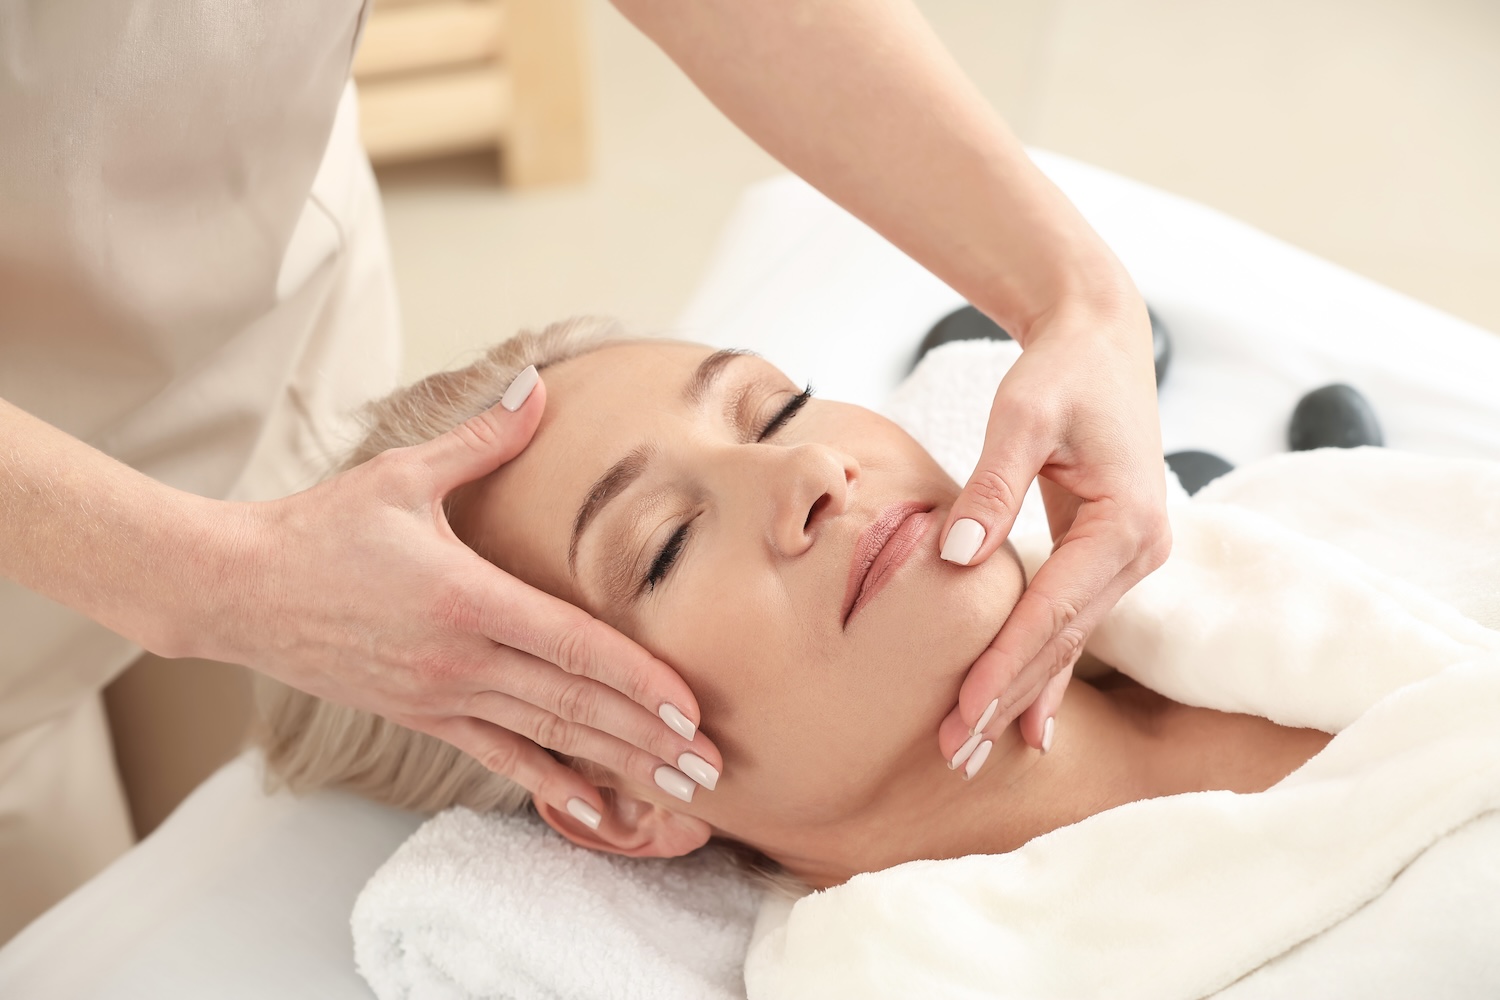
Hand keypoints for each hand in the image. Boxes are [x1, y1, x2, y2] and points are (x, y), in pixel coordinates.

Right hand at [197, 372, 719, 825]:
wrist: (237, 590)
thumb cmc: (322, 527)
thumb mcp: (402, 474)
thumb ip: (481, 438)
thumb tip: (536, 384)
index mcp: (465, 598)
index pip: (571, 646)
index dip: (637, 680)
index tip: (690, 707)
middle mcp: (459, 659)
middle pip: (573, 706)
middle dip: (649, 739)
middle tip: (712, 769)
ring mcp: (440, 696)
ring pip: (546, 739)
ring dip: (616, 767)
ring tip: (677, 794)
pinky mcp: (422, 715)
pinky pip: (498, 756)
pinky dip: (550, 783)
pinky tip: (593, 810)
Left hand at [936, 296, 1170, 761]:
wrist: (1097, 339)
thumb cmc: (1060, 371)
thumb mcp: (1022, 415)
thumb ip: (992, 486)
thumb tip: (957, 557)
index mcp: (1126, 522)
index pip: (1054, 611)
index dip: (1006, 664)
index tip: (963, 711)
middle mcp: (1139, 551)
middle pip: (1063, 641)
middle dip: (1007, 698)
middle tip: (955, 753)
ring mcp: (1128, 558)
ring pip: (1068, 642)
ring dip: (1020, 694)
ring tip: (972, 749)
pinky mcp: (1106, 556)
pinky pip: (1070, 623)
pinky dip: (1045, 670)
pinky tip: (1024, 722)